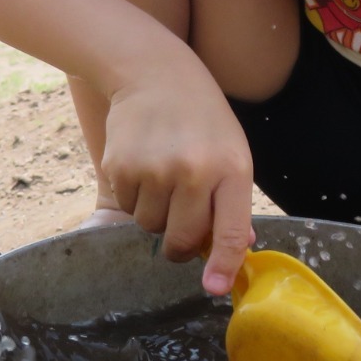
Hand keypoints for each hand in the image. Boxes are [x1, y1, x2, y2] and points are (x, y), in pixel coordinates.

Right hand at [100, 55, 254, 295]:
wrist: (155, 72)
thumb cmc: (202, 118)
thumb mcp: (232, 151)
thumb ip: (234, 202)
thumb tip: (239, 249)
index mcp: (231, 169)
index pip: (230, 232)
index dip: (222, 266)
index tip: (214, 289)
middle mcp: (193, 171)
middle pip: (182, 240)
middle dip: (180, 244)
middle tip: (181, 223)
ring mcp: (154, 170)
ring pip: (151, 227)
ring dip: (155, 215)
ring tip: (163, 177)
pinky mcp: (121, 167)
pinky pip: (127, 208)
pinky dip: (134, 197)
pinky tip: (143, 165)